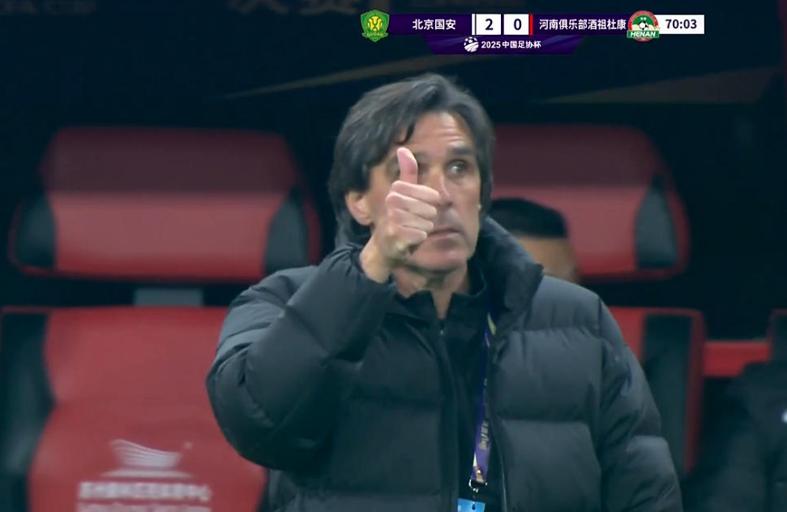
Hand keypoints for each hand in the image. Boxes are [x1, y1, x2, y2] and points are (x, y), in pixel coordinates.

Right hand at [360, 147, 439, 281]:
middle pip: (428, 208)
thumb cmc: (400, 216)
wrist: (387, 245)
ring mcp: (392, 219)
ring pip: (426, 222)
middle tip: (420, 219)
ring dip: (424, 227)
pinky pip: (420, 234)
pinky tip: (411, 237)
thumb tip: (402, 148)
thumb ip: (407, 172)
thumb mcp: (404, 192)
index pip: (427, 193)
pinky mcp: (394, 236)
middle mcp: (391, 203)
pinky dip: (420, 237)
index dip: (431, 198)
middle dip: (429, 215)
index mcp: (395, 191)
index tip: (430, 202)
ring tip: (414, 228)